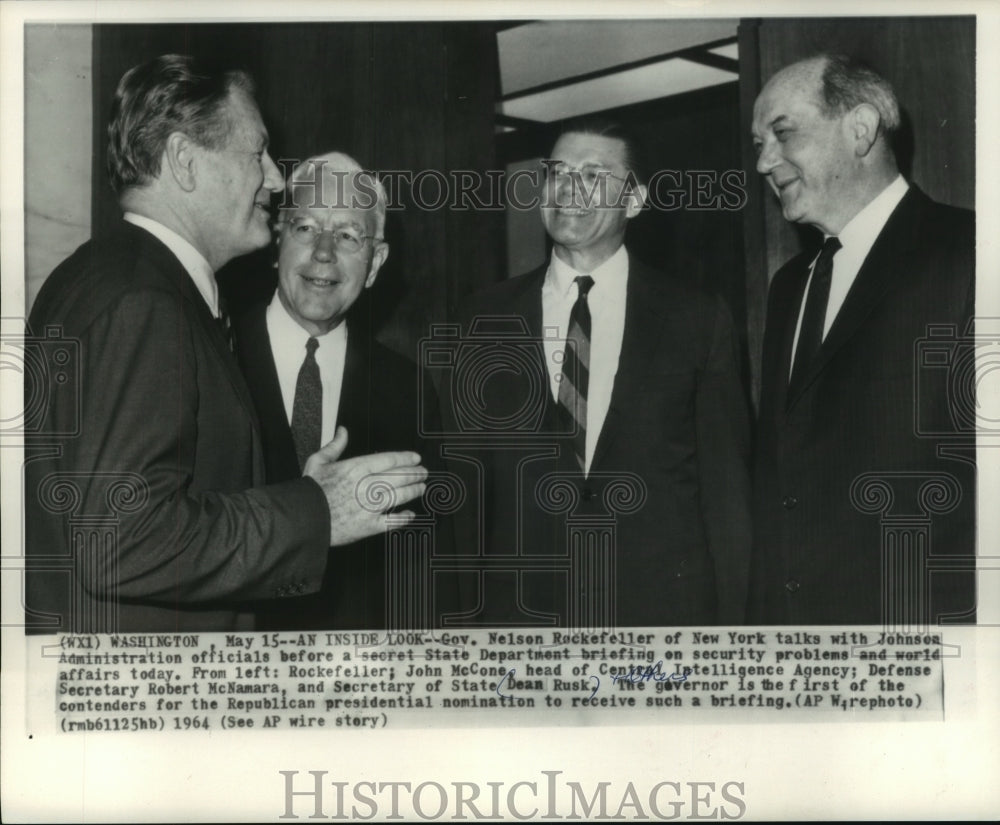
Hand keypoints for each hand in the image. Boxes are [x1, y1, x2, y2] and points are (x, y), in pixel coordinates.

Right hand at [303, 426, 427, 544]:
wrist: (303, 519)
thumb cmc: (310, 492)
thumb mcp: (319, 462)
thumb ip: (335, 446)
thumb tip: (343, 431)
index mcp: (357, 468)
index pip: (390, 460)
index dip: (406, 458)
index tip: (415, 458)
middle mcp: (367, 486)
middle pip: (399, 476)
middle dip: (415, 473)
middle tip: (423, 472)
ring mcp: (370, 506)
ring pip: (400, 496)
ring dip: (414, 491)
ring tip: (421, 488)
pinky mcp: (369, 525)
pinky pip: (393, 521)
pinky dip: (404, 518)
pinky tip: (410, 514)